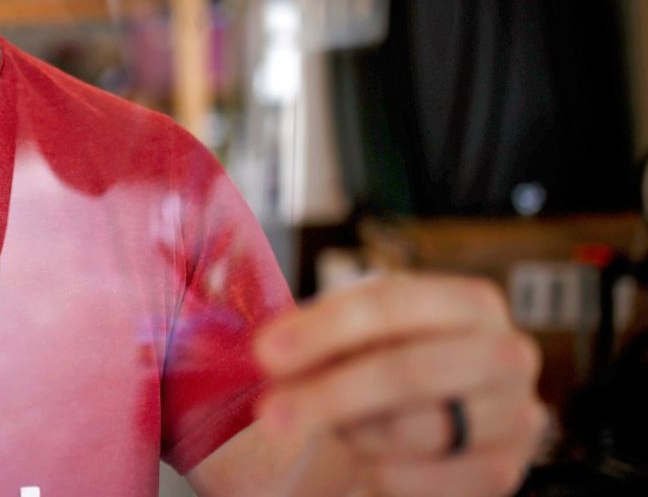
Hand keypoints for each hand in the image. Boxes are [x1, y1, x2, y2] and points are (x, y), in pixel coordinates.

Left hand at [254, 274, 546, 496]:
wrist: (425, 422)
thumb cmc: (385, 364)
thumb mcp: (359, 337)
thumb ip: (325, 336)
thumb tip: (272, 351)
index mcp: (471, 303)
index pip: (395, 304)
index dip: (327, 328)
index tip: (267, 352)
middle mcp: (507, 354)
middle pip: (411, 371)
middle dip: (332, 393)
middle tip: (271, 412)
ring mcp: (515, 416)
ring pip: (416, 430)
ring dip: (354, 432)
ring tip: (332, 427)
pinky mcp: (502, 471)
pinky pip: (424, 479)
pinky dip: (380, 472)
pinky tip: (366, 460)